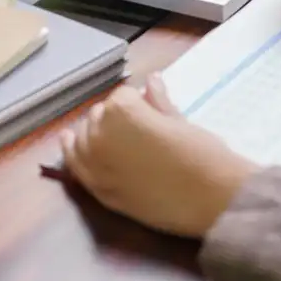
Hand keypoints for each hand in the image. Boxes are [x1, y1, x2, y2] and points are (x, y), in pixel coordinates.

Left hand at [60, 73, 257, 238]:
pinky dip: (72, 152)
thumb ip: (158, 102)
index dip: (139, 103)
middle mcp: (100, 133)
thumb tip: (151, 81)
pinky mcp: (96, 188)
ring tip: (113, 138)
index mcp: (122, 110)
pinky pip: (75, 164)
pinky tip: (69, 142)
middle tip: (141, 130)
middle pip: (100, 115)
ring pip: (82, 137)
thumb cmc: (202, 154)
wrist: (210, 199)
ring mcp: (94, 163)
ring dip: (95, 133)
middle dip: (116, 117)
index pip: (122, 96)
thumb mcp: (180, 120)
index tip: (153, 112)